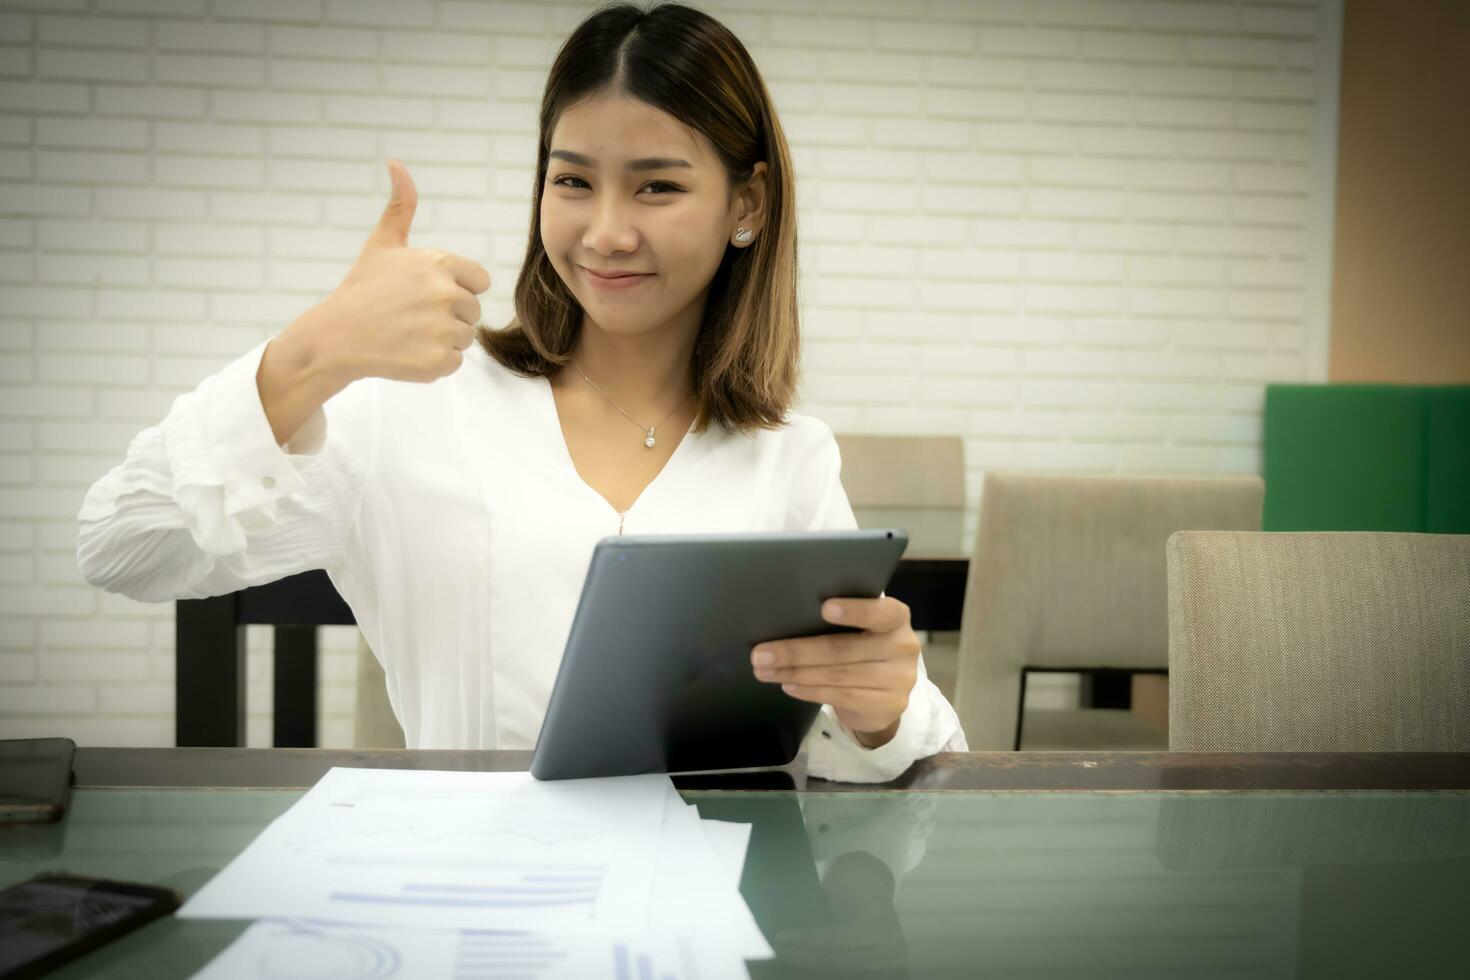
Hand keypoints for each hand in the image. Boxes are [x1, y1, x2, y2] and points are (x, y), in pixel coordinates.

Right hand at [311, 159, 491, 384]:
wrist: (336, 337)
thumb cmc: (363, 289)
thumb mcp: (382, 243)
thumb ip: (401, 206)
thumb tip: (396, 164)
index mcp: (440, 264)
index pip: (480, 281)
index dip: (457, 288)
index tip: (426, 293)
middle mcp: (446, 294)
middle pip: (473, 311)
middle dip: (448, 314)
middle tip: (412, 316)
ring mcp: (443, 329)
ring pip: (465, 337)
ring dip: (442, 339)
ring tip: (408, 333)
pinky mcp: (438, 361)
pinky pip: (455, 362)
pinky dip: (435, 362)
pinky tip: (408, 352)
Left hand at [750, 596, 919, 745]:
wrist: (888, 692)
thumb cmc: (865, 647)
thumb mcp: (862, 629)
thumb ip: (839, 622)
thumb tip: (784, 621)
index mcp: (896, 617)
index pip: (880, 611)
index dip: (854, 610)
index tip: (824, 607)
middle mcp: (902, 646)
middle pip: (843, 649)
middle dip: (796, 651)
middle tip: (761, 654)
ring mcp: (898, 679)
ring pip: (837, 676)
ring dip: (795, 673)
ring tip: (766, 671)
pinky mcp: (888, 704)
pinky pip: (840, 696)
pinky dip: (809, 690)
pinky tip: (789, 685)